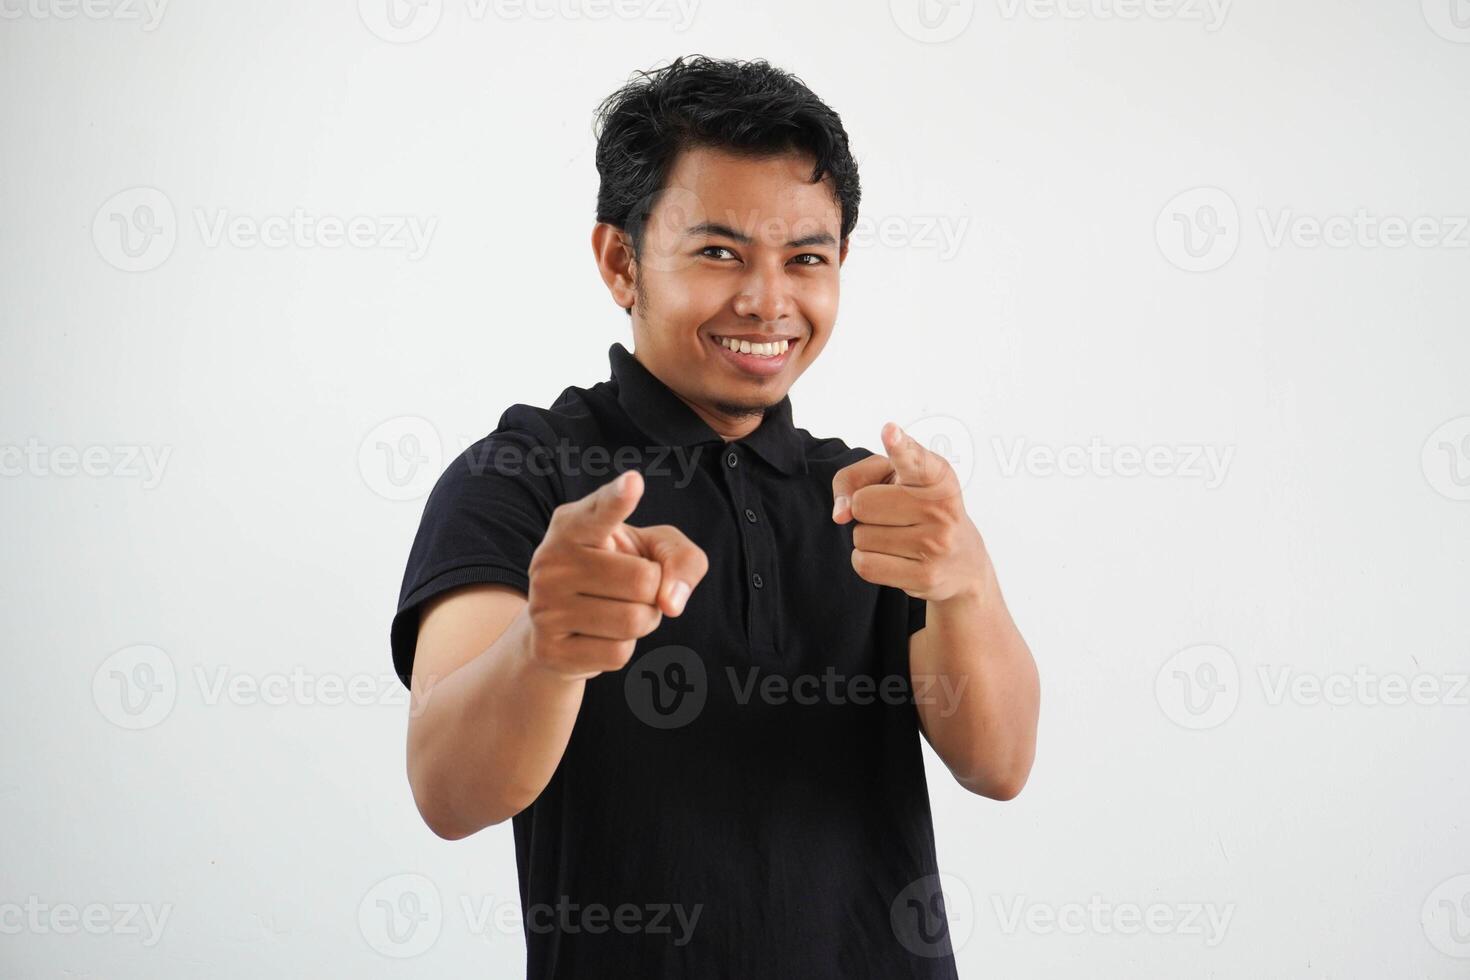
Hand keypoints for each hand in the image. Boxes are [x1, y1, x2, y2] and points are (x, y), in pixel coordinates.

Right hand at [526, 470, 708, 679]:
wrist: (559, 629)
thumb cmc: (617, 573)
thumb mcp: (653, 550)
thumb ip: (682, 558)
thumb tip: (671, 602)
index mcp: (573, 524)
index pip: (600, 510)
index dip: (617, 499)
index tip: (633, 482)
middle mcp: (551, 560)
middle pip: (644, 580)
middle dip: (653, 591)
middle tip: (627, 589)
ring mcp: (545, 606)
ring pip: (635, 620)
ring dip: (643, 620)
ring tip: (616, 610)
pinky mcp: (550, 649)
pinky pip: (619, 653)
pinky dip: (623, 647)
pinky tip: (598, 636)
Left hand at [831, 422, 988, 602]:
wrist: (963, 564)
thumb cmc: (918, 511)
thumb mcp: (893, 481)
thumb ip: (855, 479)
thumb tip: (840, 515)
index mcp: (937, 477)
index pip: (914, 459)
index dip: (900, 446)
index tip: (890, 432)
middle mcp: (940, 507)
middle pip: (863, 503)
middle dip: (867, 510)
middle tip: (895, 515)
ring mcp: (935, 544)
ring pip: (861, 536)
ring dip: (869, 538)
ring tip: (900, 537)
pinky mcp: (924, 576)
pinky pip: (864, 564)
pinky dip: (868, 561)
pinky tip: (894, 558)